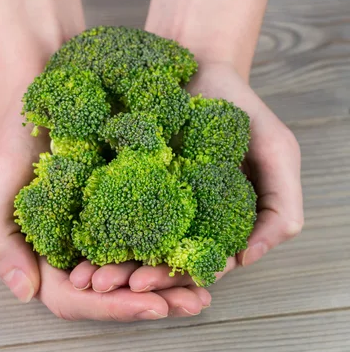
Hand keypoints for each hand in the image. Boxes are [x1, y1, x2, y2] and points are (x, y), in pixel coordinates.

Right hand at [0, 105, 210, 320]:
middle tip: (195, 302)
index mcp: (43, 259)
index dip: (113, 308)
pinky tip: (204, 256)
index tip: (154, 306)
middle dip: (156, 302)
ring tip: (205, 291)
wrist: (46, 89)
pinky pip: (152, 242)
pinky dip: (177, 253)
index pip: (75, 299)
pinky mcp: (125, 214)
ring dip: (172, 286)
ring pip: (137, 275)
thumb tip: (25, 294)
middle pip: (114, 297)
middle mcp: (74, 256)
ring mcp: (102, 237)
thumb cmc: (16, 135)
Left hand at [70, 62, 302, 294]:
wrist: (199, 64)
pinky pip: (105, 213)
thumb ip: (280, 206)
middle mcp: (184, 224)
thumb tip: (248, 258)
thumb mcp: (278, 152)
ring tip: (81, 278)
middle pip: (157, 262)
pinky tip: (71, 246)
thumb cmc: (242, 109)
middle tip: (102, 286)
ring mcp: (151, 207)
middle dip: (130, 278)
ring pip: (129, 246)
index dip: (172, 279)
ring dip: (106, 266)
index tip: (145, 285)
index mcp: (218, 227)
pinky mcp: (123, 185)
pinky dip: (90, 231)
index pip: (196, 265)